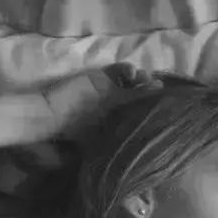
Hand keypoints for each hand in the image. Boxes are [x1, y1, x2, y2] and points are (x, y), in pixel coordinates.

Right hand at [41, 63, 158, 135]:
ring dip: (142, 78)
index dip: (152, 106)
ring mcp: (109, 89)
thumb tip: (143, 148)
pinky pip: (119, 70)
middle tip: (159, 89)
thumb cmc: (75, 131)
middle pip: (141, 93)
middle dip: (151, 90)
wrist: (53, 116)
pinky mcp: (101, 76)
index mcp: (119, 119)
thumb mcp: (101, 140)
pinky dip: (127, 69)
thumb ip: (119, 137)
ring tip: (146, 79)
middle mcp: (117, 103)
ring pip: (134, 80)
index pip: (140, 110)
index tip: (165, 106)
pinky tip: (131, 73)